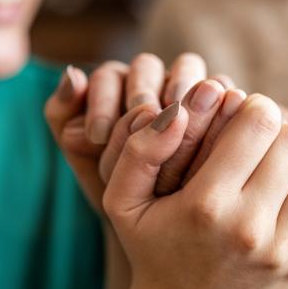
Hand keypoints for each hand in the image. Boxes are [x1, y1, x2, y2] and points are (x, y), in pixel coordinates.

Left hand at [45, 52, 207, 211]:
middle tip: (138, 122)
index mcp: (117, 87)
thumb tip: (73, 75)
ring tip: (175, 121)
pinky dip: (215, 101)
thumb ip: (66, 118)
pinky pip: (221, 87)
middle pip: (147, 67)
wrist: (159, 221)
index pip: (108, 77)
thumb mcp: (86, 159)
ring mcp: (188, 88)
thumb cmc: (116, 186)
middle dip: (139, 94)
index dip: (101, 101)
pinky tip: (210, 127)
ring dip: (180, 90)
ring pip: (186, 69)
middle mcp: (153, 81)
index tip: (96, 135)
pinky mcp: (221, 99)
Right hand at [100, 95, 287, 288]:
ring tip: (278, 153)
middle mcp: (250, 227)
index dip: (253, 104)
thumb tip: (179, 109)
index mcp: (206, 204)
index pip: (257, 123)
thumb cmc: (151, 251)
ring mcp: (282, 249)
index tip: (240, 112)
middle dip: (276, 124)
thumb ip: (140, 150)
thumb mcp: (122, 201)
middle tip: (258, 133)